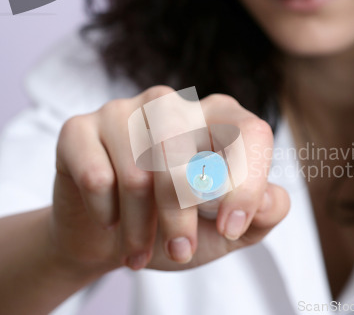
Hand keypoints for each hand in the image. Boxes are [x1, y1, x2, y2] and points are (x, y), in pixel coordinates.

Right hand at [50, 86, 289, 274]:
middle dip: (182, 214)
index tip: (231, 228)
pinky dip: (106, 212)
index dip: (247, 182)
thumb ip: (261, 214)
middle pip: (185, 149)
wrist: (112, 236)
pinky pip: (96, 174)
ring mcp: (124, 110)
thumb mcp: (227, 229)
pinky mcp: (80, 128)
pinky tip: (110, 222)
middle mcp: (173, 104)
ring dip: (141, 225)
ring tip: (139, 251)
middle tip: (180, 252)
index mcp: (219, 119)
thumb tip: (269, 199)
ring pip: (138, 169)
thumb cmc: (175, 225)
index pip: (251, 132)